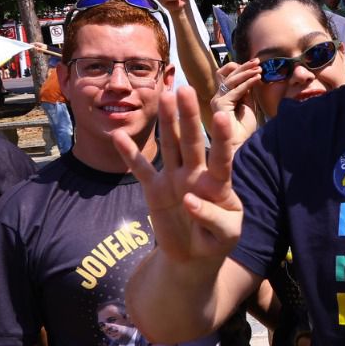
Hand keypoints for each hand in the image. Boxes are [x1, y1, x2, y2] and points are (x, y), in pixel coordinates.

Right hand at [113, 87, 241, 265]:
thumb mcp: (226, 236)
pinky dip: (129, 154)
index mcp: (218, 184)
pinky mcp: (155, 190)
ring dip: (167, 123)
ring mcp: (174, 179)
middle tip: (186, 89)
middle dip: (189, 116)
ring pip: (170, 146)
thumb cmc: (216, 241)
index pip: (222, 157)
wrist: (194, 256)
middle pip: (193, 142)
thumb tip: (190, 200)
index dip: (221, 138)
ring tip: (164, 96)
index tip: (220, 116)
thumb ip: (213, 218)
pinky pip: (140, 170)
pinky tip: (118, 135)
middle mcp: (196, 174)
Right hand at [210, 59, 261, 146]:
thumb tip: (251, 76)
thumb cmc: (244, 129)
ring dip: (246, 72)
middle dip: (243, 66)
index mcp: (224, 96)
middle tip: (257, 62)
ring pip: (230, 79)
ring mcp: (217, 100)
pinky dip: (248, 83)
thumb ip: (247, 91)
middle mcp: (218, 97)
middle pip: (227, 74)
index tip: (254, 65)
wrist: (240, 145)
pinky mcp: (220, 104)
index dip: (239, 68)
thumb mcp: (248, 105)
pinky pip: (236, 89)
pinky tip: (257, 79)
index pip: (227, 75)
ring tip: (259, 69)